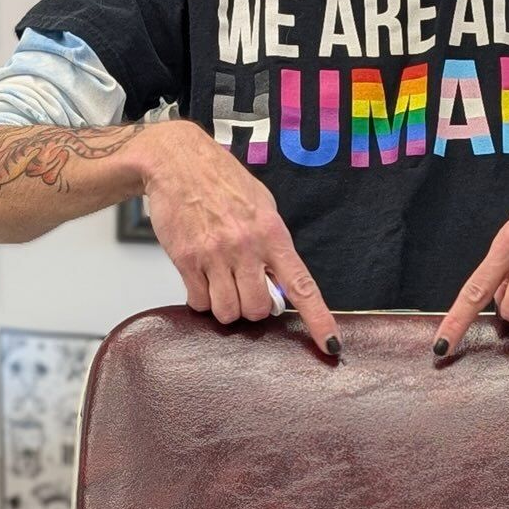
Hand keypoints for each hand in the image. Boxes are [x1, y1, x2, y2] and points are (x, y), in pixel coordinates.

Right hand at [138, 122, 340, 354]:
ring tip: (221, 282)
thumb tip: (281, 283)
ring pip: (227, 311)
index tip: (332, 346)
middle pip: (258, 310)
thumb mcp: (262, 206)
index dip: (319, 319)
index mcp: (272, 233)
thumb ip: (274, 244)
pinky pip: (199, 302)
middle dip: (253, 308)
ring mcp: (215, 254)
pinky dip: (201, 299)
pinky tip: (201, 279)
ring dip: (226, 306)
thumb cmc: (222, 182)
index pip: (302, 286)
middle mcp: (246, 246)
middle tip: (245, 287)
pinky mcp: (186, 259)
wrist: (177, 162)